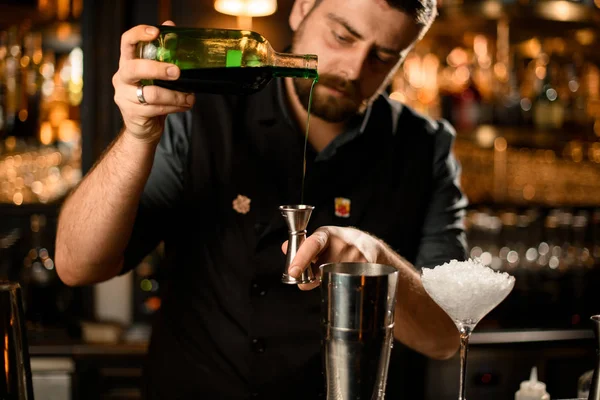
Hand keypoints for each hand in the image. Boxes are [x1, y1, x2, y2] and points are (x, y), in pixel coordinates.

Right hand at [113, 21, 194, 142]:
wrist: (142, 129)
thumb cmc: (151, 99)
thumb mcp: (156, 76)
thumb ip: (162, 54)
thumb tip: (172, 26)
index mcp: (127, 63)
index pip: (126, 42)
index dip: (139, 35)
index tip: (155, 33)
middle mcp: (122, 78)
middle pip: (134, 68)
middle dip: (158, 69)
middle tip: (177, 72)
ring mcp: (124, 97)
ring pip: (152, 93)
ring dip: (176, 95)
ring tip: (189, 97)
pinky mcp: (133, 114)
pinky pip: (157, 108)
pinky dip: (175, 107)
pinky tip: (184, 105)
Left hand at [281, 226, 385, 290]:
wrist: (369, 245)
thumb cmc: (340, 242)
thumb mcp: (321, 239)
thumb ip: (302, 246)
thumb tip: (285, 248)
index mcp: (327, 234)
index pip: (312, 244)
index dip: (301, 258)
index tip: (293, 272)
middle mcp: (341, 243)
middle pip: (321, 268)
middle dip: (313, 277)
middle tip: (310, 278)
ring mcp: (355, 255)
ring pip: (333, 277)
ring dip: (328, 279)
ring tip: (335, 270)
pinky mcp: (365, 267)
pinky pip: (347, 282)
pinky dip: (342, 282)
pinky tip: (346, 274)